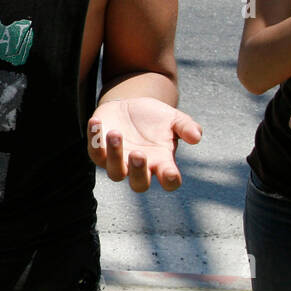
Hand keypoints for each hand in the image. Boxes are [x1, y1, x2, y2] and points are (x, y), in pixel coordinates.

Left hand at [87, 97, 201, 191]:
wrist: (130, 106)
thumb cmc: (155, 118)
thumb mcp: (174, 119)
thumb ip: (186, 127)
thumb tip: (196, 137)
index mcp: (162, 162)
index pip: (169, 181)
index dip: (170, 181)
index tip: (170, 173)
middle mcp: (140, 167)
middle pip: (139, 184)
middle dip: (139, 172)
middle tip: (138, 153)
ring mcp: (118, 162)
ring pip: (114, 172)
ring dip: (114, 155)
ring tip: (116, 133)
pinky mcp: (99, 151)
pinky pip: (94, 152)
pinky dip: (94, 138)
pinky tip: (96, 122)